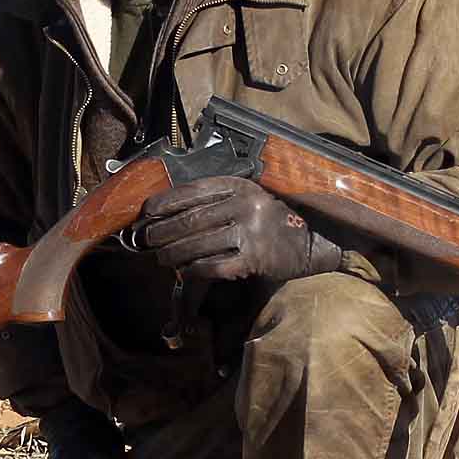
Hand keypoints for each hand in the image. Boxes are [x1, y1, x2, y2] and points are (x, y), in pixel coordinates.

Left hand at [138, 176, 341, 282]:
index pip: (193, 191)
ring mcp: (250, 232)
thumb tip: (172, 212)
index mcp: (240, 186)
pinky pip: (214, 265)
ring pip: (198, 243)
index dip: (166, 202)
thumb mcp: (250, 198)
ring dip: (173, 253)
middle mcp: (244, 205)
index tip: (147, 211)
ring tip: (160, 258)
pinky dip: (195, 269)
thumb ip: (219, 200)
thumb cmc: (273, 220)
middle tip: (146, 240)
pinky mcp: (254, 258)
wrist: (312, 241)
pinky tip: (184, 271)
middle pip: (190, 219)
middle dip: (162, 231)